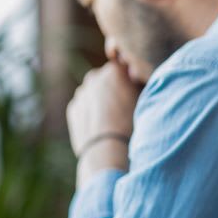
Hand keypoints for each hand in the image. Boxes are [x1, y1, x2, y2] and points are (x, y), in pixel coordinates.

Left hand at [67, 62, 140, 185]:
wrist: (108, 150)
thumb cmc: (132, 124)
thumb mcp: (144, 100)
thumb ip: (139, 84)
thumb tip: (138, 80)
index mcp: (114, 70)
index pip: (125, 67)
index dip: (132, 80)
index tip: (137, 92)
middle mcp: (95, 76)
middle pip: (108, 79)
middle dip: (114, 88)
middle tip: (126, 107)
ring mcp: (81, 93)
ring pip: (95, 93)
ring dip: (102, 100)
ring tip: (114, 119)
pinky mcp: (73, 108)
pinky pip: (85, 106)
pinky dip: (92, 112)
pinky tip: (103, 126)